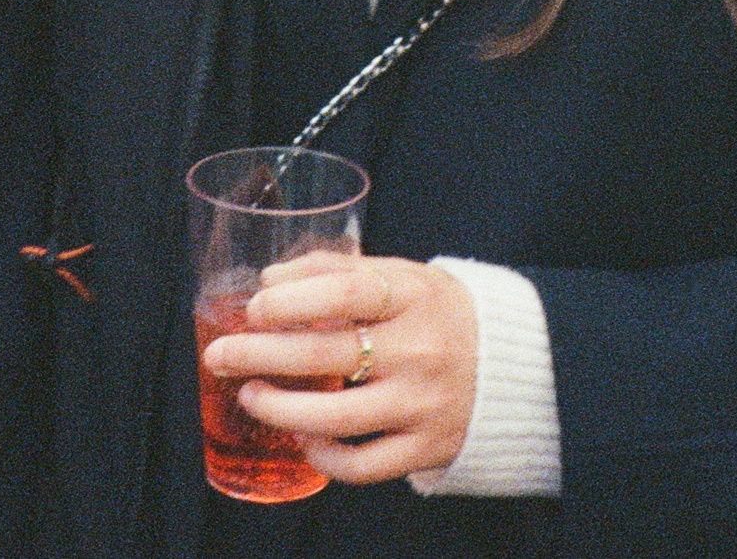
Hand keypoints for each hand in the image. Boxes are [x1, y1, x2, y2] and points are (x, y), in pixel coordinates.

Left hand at [201, 253, 476, 485]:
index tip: (255, 307)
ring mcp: (423, 404)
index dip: (291, 300)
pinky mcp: (426, 447)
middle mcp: (420, 350)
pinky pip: (363, 465)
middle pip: (325, 355)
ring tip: (249, 395)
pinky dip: (324, 456)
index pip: (346, 293)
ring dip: (279, 409)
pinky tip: (302, 438)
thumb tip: (270, 279)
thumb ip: (339, 271)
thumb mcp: (404, 275)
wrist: (516, 364)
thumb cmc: (439, 313)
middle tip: (220, 355)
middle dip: (259, 355)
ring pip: (336, 418)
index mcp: (415, 296)